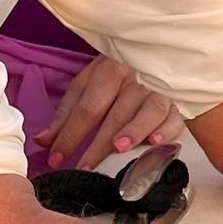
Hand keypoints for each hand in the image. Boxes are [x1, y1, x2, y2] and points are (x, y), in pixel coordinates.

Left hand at [44, 54, 183, 170]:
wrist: (155, 56)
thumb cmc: (116, 78)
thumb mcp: (88, 87)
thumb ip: (67, 114)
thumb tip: (43, 141)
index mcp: (108, 70)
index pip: (86, 107)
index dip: (70, 133)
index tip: (57, 158)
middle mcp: (135, 77)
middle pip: (115, 113)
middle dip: (98, 142)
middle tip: (85, 167)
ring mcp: (159, 89)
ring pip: (147, 111)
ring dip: (134, 130)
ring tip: (119, 149)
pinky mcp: (179, 102)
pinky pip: (175, 117)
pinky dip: (167, 130)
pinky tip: (157, 142)